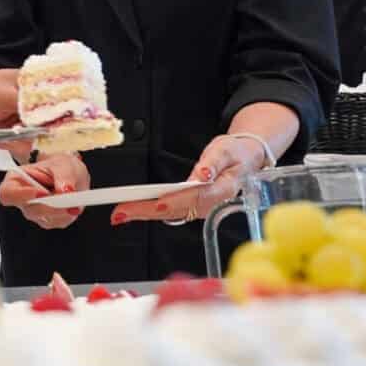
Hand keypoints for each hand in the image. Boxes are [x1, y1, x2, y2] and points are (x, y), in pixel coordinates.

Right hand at [0, 152, 87, 229]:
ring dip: (62, 208)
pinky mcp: (48, 221)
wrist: (71, 175)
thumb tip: (66, 191)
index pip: (7, 193)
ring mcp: (34, 212)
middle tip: (67, 196)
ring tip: (72, 194)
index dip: (21, 195)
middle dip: (50, 205)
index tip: (42, 192)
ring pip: (46, 218)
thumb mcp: (63, 163)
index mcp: (15, 181)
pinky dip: (69, 212)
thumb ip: (64, 176)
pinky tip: (72, 201)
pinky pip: (59, 222)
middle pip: (29, 210)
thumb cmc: (59, 166)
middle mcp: (22, 200)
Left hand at [113, 134, 263, 225]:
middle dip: (147, 212)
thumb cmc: (236, 154)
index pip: (195, 198)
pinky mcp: (192, 206)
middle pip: (177, 210)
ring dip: (144, 214)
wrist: (244, 160)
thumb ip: (214, 163)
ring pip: (171, 214)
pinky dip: (150, 211)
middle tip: (122, 212)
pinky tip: (134, 211)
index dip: (174, 202)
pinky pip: (170, 211)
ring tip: (121, 213)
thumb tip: (203, 174)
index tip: (156, 204)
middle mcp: (209, 204)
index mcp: (221, 190)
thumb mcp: (227, 151)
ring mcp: (200, 208)